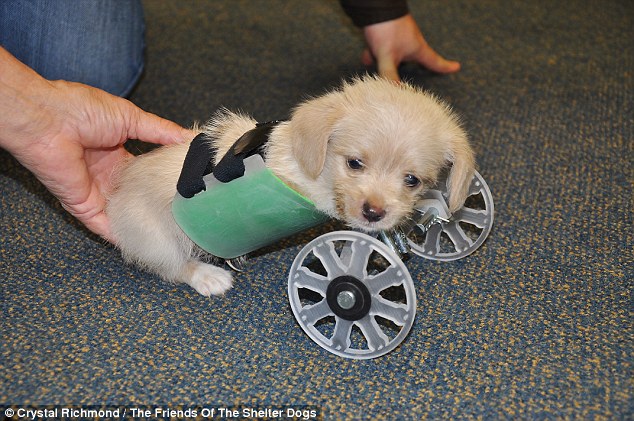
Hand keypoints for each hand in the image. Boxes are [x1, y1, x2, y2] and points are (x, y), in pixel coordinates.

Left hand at [1, 48, 194, 240]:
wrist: (47, 119)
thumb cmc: (82, 110)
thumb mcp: (132, 117)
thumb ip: (162, 131)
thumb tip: (192, 138)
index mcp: (116, 152)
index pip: (144, 172)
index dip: (163, 179)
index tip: (188, 187)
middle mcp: (106, 174)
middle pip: (135, 195)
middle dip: (156, 204)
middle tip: (184, 213)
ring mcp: (95, 192)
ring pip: (123, 214)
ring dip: (142, 222)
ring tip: (170, 233)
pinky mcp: (84, 206)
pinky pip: (105, 227)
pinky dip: (122, 236)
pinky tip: (143, 243)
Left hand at [362, 14, 460, 81]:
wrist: (376, 6)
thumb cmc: (387, 29)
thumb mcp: (387, 56)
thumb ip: (389, 74)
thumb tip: (395, 92)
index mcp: (417, 49)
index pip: (434, 61)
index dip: (444, 67)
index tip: (456, 67)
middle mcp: (410, 43)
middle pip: (410, 62)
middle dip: (400, 70)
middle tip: (398, 77)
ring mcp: (399, 37)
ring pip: (393, 55)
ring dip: (383, 61)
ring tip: (373, 61)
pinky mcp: (388, 32)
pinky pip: (383, 48)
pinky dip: (375, 53)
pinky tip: (367, 55)